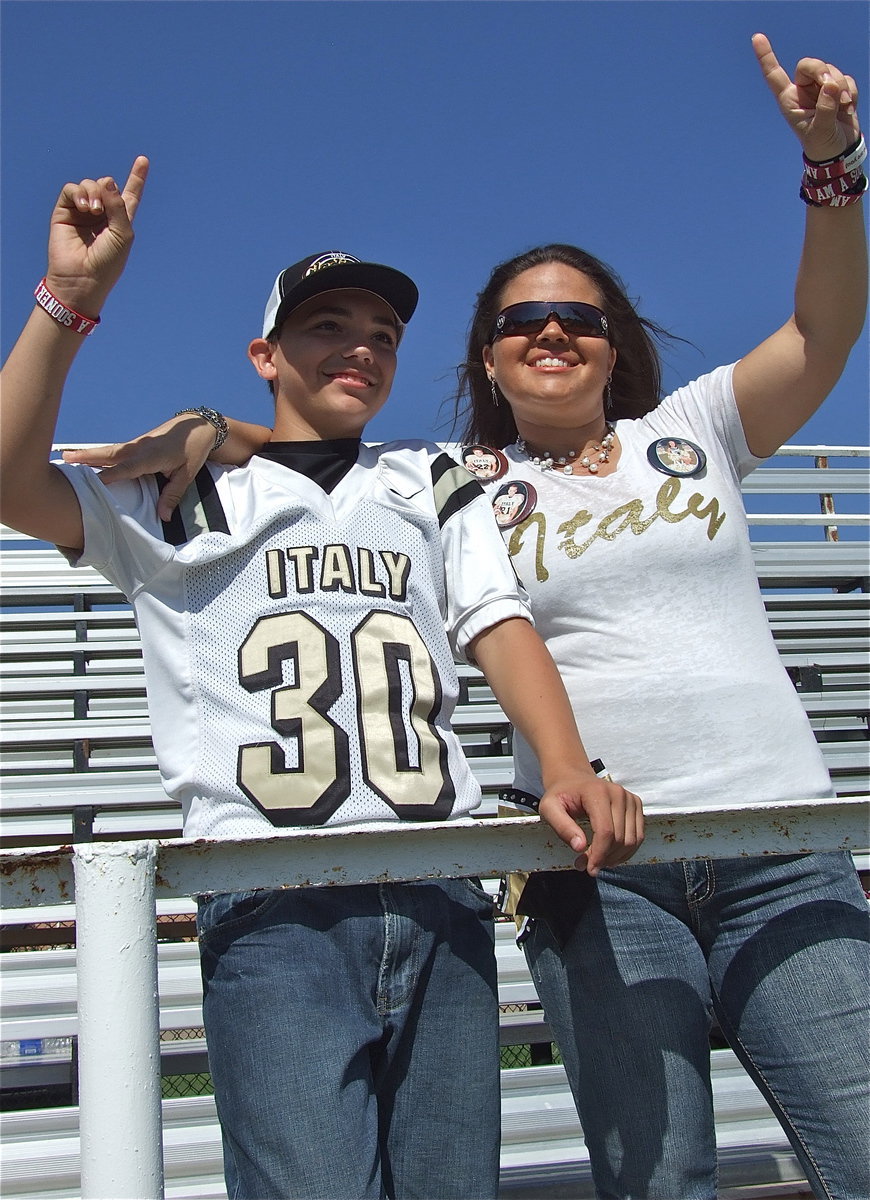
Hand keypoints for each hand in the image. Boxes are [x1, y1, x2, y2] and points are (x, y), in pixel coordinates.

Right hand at [44, 156, 148, 317]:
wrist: (82, 278)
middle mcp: (102, 214)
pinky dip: (79, 193)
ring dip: (93, 192)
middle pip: (107, 184)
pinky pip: (71, 190)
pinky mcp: (64, 212)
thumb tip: (107, 181)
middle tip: (103, 209)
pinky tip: (84, 208)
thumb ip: (119, 206)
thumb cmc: (107, 263)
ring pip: (89, 184)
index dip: (137, 178)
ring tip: (93, 210)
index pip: (130, 195)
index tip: (143, 160)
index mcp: (120, 220)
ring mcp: (82, 212)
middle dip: (107, 189)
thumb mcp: (123, 235)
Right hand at [62, 413, 213, 520]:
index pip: (127, 468)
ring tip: (66, 457)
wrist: (197, 427)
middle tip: (65, 458)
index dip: (110, 475)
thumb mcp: (187, 474)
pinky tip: (87, 459)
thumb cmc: (193, 449)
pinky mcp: (135, 445)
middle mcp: (139, 448)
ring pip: (108, 451)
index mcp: (151, 456)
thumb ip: (172, 495)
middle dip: (87, 457)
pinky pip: (114, 452)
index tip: (93, 482)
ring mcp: (136, 445)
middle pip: (109, 454)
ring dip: (88, 454)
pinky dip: (99, 454)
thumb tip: (163, 516)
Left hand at [538, 774, 642, 875]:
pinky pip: (638, 836)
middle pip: (620, 838)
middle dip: (604, 858)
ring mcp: (630, 798)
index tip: (588, 868)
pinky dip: (625, 851)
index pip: (606, 831)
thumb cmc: (560, 795)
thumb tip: (580, 847)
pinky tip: (609, 854)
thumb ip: (562, 827)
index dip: (599, 854)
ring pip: (632, 840)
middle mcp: (618, 793)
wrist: (573, 779)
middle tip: (586, 864)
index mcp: (597, 792)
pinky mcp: (636, 805)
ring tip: (596, 860)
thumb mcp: (549, 809)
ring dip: (616, 857)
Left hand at [752, 33, 859, 162]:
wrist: (839, 152)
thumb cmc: (822, 145)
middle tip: (833, 87)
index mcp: (790, 100)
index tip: (757, 37)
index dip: (766, 56)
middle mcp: (802, 91)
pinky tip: (848, 107)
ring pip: (829, 71)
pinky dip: (850, 91)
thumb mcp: (820, 131)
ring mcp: (820, 89)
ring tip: (843, 107)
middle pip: (808, 64)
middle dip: (822, 71)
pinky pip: (845, 79)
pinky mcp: (837, 90)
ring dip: (841, 86)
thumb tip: (832, 84)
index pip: (774, 75)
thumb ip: (826, 108)